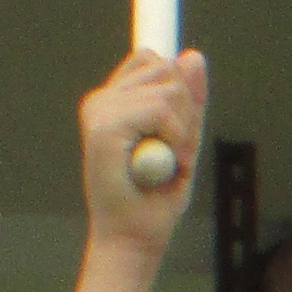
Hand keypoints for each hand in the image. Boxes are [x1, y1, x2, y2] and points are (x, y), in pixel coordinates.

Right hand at [65, 49, 209, 291]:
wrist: (135, 236)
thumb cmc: (156, 196)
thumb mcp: (183, 140)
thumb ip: (188, 101)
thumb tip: (193, 55)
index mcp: (113, 100)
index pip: (151, 60)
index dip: (174, 81)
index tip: (180, 98)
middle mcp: (101, 100)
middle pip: (165, 68)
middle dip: (185, 113)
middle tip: (174, 154)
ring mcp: (98, 111)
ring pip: (167, 90)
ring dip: (181, 133)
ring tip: (166, 163)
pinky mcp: (103, 126)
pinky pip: (160, 111)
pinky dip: (175, 141)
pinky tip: (161, 166)